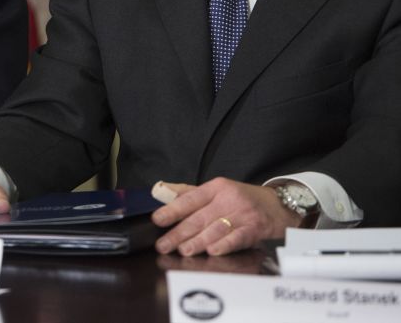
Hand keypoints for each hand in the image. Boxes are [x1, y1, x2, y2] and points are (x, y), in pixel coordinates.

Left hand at [151, 177, 301, 255]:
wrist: (280, 205)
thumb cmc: (243, 199)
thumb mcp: (218, 190)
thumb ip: (189, 192)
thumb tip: (161, 191)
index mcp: (216, 188)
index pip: (190, 199)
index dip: (172, 210)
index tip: (157, 219)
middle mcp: (228, 200)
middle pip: (199, 218)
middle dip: (179, 233)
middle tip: (164, 245)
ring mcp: (242, 214)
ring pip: (215, 229)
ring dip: (198, 241)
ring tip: (183, 250)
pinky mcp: (255, 229)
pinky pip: (237, 237)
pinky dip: (225, 245)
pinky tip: (213, 251)